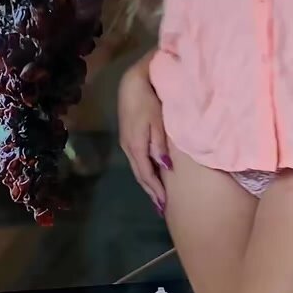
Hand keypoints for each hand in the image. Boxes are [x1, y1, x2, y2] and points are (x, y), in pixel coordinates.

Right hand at [117, 57, 170, 213]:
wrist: (132, 84)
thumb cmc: (149, 101)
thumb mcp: (158, 123)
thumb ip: (160, 146)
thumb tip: (165, 168)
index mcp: (136, 147)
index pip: (146, 175)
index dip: (156, 190)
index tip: (165, 205)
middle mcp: (128, 149)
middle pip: (140, 175)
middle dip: (151, 192)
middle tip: (161, 208)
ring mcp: (126, 144)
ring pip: (138, 169)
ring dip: (147, 184)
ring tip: (157, 197)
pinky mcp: (128, 138)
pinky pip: (137, 161)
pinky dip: (144, 173)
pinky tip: (150, 176)